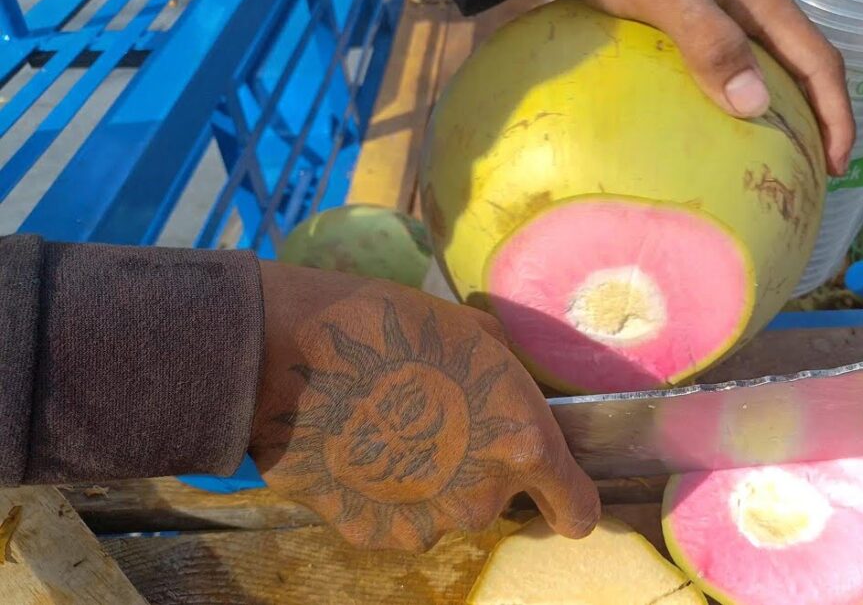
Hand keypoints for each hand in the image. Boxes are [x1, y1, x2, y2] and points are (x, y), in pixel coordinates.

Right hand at [249, 262, 599, 551]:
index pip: (575, 510)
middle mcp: (480, 496)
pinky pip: (392, 520)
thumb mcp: (470, 330)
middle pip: (495, 499)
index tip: (556, 495)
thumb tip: (506, 381)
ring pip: (441, 511)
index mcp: (521, 443)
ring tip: (384, 429)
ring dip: (425, 483)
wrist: (288, 355)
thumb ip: (504, 373)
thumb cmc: (387, 328)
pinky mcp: (371, 533)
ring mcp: (424, 522)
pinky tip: (356, 449)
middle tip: (433, 421)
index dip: (568, 502)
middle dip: (475, 470)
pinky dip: (381, 497)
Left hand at [513, 0, 853, 175]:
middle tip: (802, 177)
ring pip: (756, 72)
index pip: (818, 60)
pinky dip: (720, 108)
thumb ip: (709, 40)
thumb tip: (756, 105)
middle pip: (796, 69)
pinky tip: (700, 139)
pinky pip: (712, 74)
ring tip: (758, 166)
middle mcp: (743, 4)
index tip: (834, 167)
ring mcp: (710, 14)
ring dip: (767, 116)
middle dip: (810, 122)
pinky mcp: (675, 26)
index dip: (835, 114)